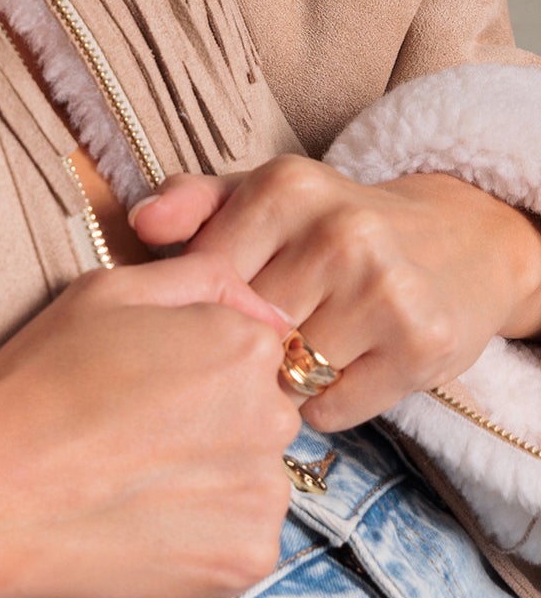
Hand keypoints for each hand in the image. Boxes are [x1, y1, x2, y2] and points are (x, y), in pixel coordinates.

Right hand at [0, 257, 295, 597]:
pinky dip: (203, 540)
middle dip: (212, 429)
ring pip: (252, 482)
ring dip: (210, 486)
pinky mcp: (249, 557)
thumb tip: (265, 312)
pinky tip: (145, 527)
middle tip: (133, 443)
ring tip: (134, 489)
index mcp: (244, 347)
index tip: (144, 396)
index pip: (254, 357)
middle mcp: (272, 416)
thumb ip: (199, 279)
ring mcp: (264, 492)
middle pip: (259, 418)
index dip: (194, 375)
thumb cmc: (37, 386)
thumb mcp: (105, 293)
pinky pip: (243, 542)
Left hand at [130, 156, 540, 432]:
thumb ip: (194, 202)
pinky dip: (325, 405)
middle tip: (257, 340)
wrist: (457, 244)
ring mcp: (385, 290)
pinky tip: (341, 371)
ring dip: (279, 382)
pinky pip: (330, 410)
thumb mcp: (264, 198)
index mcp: (287, 188)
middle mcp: (341, 232)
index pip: (203, 280)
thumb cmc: (330, 228)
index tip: (220, 308)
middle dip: (239, 349)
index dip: (202, 309)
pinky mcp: (422, 347)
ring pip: (282, 378)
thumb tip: (139, 223)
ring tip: (299, 352)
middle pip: (241, 333)